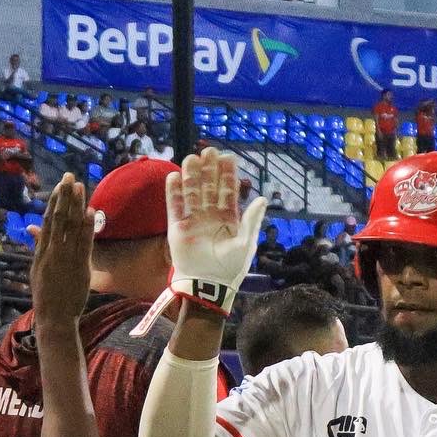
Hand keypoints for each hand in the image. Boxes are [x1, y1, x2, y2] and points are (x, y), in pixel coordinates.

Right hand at [28, 174, 90, 328]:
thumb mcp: (38, 268)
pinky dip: (87, 228)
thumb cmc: (47, 294)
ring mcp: (65, 257)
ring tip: (80, 187)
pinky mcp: (78, 267)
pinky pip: (84, 244)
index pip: (48, 220)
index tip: (61, 185)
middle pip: (58, 218)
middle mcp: (52, 250)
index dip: (55, 201)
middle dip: (65, 196)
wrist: (53, 316)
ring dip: (76, 205)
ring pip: (70, 227)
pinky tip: (90, 213)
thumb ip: (39, 246)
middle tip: (70, 177)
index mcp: (42, 250)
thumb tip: (34, 228)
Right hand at [166, 149, 268, 313]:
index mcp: (229, 220)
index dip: (227, 175)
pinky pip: (174, 206)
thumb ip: (252, 219)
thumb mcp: (246, 242)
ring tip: (191, 158)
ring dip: (191, 176)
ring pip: (192, 193)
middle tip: (209, 151)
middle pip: (209, 188)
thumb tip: (263, 198)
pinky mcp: (177, 228)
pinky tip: (174, 176)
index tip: (227, 157)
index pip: (228, 192)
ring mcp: (193, 221)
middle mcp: (211, 217)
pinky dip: (174, 192)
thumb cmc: (230, 267)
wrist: (207, 285)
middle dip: (209, 170)